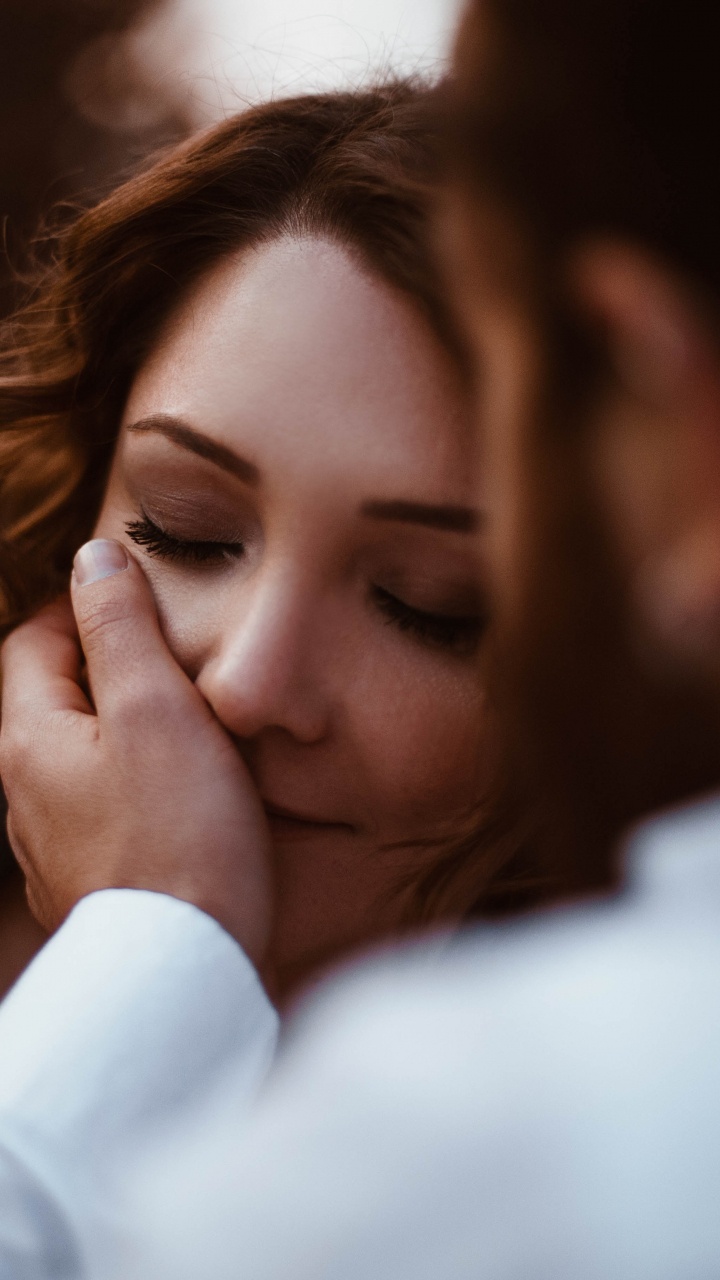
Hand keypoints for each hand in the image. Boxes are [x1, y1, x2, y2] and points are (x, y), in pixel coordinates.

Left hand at [0, 540, 272, 965]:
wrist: (181, 970)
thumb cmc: (178, 834)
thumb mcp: (155, 709)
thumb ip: (120, 628)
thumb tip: (94, 558)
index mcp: (30, 741)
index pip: (31, 646)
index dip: (80, 609)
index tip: (136, 599)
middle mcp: (24, 796)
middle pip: (50, 703)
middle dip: (103, 668)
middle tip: (171, 656)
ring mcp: (52, 849)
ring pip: (77, 761)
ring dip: (120, 730)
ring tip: (184, 722)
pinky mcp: (89, 886)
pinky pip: (100, 812)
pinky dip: (132, 786)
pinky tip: (180, 798)